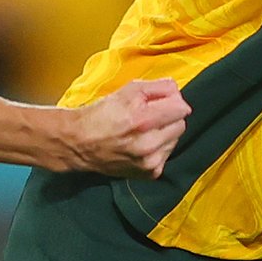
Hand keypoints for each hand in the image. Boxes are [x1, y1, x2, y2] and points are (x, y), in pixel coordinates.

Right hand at [55, 76, 187, 176]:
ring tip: (143, 131)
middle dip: (169, 118)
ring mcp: (149, 162)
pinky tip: (142, 144)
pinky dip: (159, 149)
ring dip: (164, 134)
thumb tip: (177, 91)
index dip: (173, 102)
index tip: (162, 102)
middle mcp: (148, 145)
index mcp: (142, 120)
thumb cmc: (101, 115)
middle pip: (181, 125)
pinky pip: (166, 155)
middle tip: (150, 116)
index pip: (182, 109)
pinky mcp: (149, 173)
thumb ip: (158, 87)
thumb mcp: (128, 90)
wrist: (79, 144)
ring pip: (175, 140)